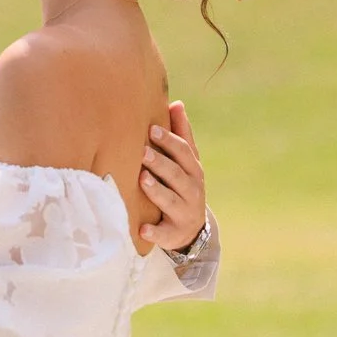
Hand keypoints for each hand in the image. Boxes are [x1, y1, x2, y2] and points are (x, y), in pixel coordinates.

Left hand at [138, 100, 206, 252]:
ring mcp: (184, 213)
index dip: (170, 141)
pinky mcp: (174, 234)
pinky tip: (143, 229)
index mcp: (194, 171)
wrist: (192, 228)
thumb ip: (182, 134)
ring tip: (142, 179)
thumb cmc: (183, 184)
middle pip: (177, 175)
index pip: (184, 153)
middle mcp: (193, 191)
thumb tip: (176, 102)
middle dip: (161, 163)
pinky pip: (164, 233)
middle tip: (142, 151)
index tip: (152, 130)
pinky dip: (154, 232)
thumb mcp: (187, 161)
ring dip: (157, 191)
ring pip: (171, 201)